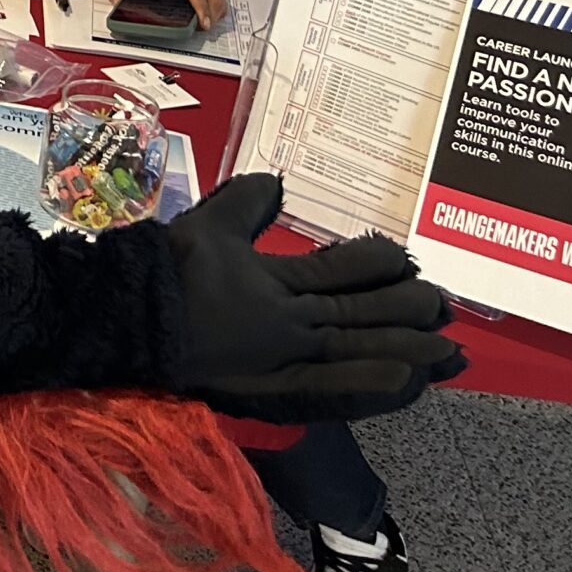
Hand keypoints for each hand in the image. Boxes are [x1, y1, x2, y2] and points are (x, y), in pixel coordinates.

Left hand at [167, 173, 463, 422]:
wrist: (125, 307)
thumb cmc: (165, 268)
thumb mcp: (212, 229)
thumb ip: (248, 205)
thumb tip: (280, 182)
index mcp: (278, 286)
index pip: (343, 277)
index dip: (382, 270)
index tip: (414, 262)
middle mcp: (290, 325)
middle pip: (362, 317)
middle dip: (406, 312)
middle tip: (445, 304)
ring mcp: (282, 357)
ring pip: (356, 352)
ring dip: (402, 351)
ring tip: (446, 349)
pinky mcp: (267, 388)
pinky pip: (325, 389)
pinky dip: (365, 387)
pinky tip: (402, 381)